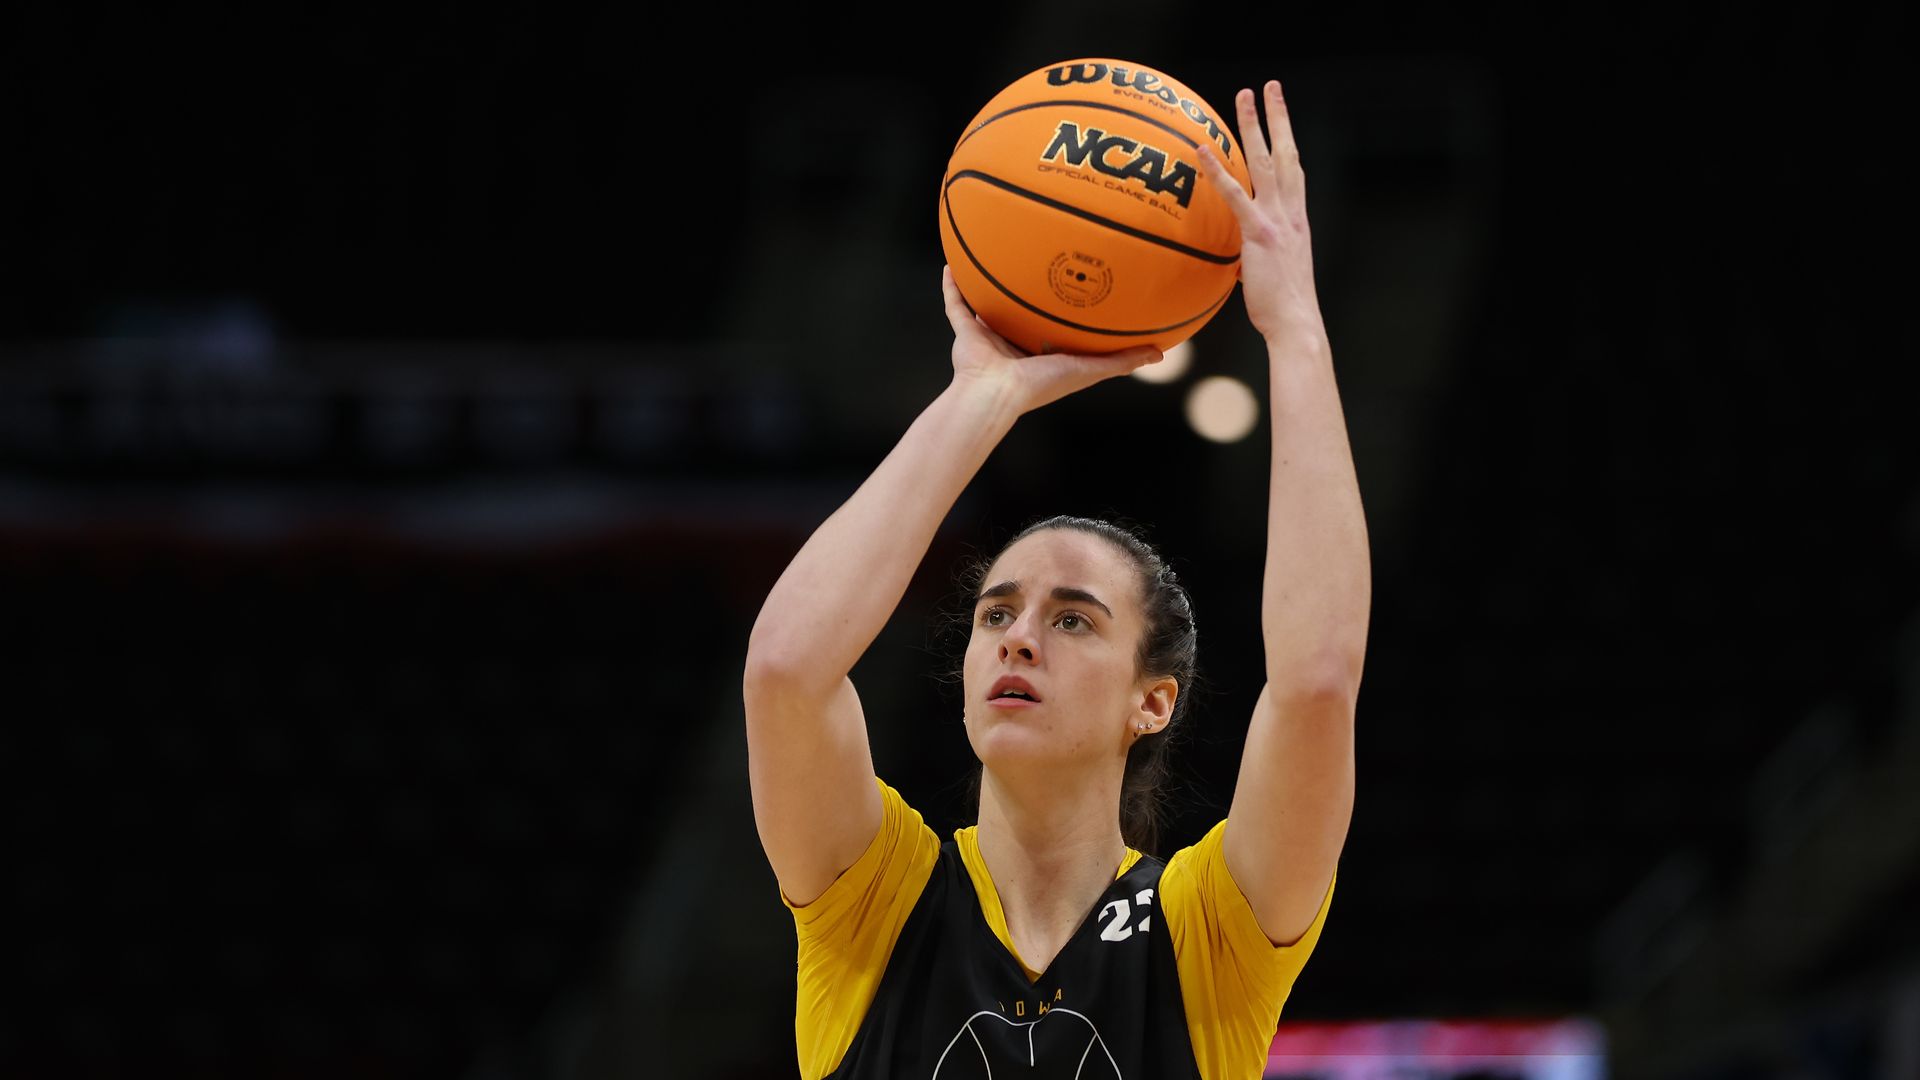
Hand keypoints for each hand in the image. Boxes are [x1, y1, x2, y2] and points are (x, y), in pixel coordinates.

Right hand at [940, 265, 1162, 415]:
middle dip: (1027, 294)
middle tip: (1038, 263)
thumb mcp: (1088, 370)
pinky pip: (956, 304)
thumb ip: (1121, 362)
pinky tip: (953, 263)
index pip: (1055, 329)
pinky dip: (952, 287)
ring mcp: (987, 338)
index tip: (1080, 286)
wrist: (996, 394)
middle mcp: (1013, 344)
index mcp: (1040, 354)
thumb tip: (1161, 354)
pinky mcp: (964, 333)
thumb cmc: (1041, 386)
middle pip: (1021, 314)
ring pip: (987, 307)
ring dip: (988, 287)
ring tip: (993, 258)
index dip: (1066, 311)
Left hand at [1196, 81, 1326, 344]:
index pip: (1294, 171)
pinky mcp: (1259, 234)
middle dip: (1278, 118)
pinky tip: (1201, 151)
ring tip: (1245, 95)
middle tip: (1269, 87)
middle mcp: (1292, 213)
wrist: (1296, 324)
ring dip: (1254, 126)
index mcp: (1297, 220)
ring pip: (1266, 162)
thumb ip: (1258, 257)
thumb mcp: (1272, 275)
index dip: (1288, 141)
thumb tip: (1241, 261)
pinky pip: (1235, 196)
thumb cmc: (1283, 308)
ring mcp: (1277, 220)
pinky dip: (1218, 171)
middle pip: (1286, 154)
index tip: (1282, 118)